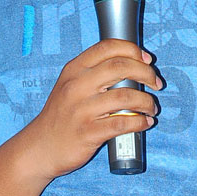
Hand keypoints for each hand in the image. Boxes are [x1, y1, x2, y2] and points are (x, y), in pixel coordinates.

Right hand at [25, 39, 160, 179]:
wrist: (40, 148)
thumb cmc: (60, 116)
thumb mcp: (69, 86)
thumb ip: (93, 74)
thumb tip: (132, 67)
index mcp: (74, 70)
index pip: (107, 47)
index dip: (133, 50)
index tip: (147, 60)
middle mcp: (77, 86)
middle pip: (121, 67)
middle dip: (146, 73)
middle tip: (156, 83)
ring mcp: (82, 110)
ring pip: (126, 96)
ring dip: (147, 101)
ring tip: (152, 108)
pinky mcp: (88, 132)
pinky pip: (123, 123)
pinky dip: (140, 122)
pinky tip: (145, 123)